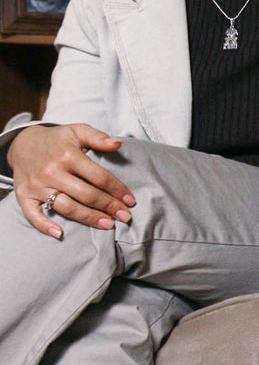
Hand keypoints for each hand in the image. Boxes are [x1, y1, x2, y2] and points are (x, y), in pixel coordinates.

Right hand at [8, 124, 131, 238]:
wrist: (23, 144)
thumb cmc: (57, 140)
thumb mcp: (78, 131)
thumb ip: (98, 138)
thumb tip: (118, 144)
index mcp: (68, 155)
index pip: (99, 177)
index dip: (117, 189)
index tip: (131, 200)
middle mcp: (52, 172)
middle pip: (86, 195)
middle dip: (109, 207)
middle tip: (125, 216)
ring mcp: (37, 186)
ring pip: (66, 207)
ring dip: (88, 218)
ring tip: (108, 225)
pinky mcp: (24, 196)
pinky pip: (33, 215)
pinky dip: (45, 226)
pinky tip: (60, 234)